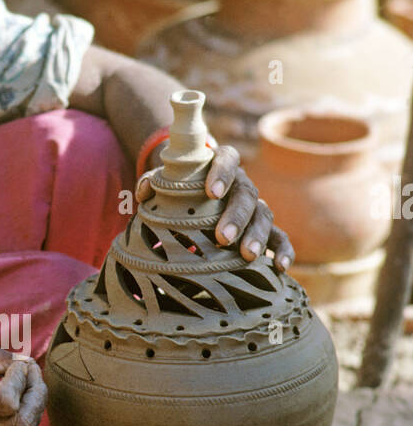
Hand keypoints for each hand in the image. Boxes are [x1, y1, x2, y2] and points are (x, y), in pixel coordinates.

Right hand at [0, 351, 46, 425]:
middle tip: (32, 369)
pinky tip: (12, 395)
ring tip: (24, 377)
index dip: (19, 378)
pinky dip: (23, 411)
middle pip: (24, 423)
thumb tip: (23, 361)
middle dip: (37, 393)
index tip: (16, 362)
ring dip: (33, 400)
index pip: (4, 402)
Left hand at [136, 143, 294, 270]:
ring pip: (264, 215)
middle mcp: (242, 184)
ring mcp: (256, 207)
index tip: (211, 191)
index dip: (221, 172)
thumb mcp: (167, 180)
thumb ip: (154, 181)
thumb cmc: (183, 188)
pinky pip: (280, 237)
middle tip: (222, 237)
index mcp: (222, 165)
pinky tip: (279, 267)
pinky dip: (282, 251)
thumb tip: (143, 192)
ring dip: (257, 235)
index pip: (227, 158)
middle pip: (247, 194)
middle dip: (236, 216)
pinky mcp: (265, 228)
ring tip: (247, 254)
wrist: (200, 198)